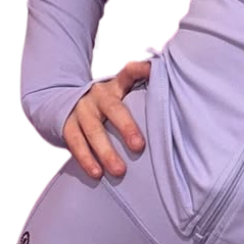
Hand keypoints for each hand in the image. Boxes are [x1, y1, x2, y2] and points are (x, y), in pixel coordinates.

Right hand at [62, 59, 150, 178]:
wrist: (68, 103)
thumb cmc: (108, 105)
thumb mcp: (123, 94)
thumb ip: (143, 94)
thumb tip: (176, 95)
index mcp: (115, 86)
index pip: (129, 74)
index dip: (140, 70)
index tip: (151, 70)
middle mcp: (98, 95)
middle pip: (113, 108)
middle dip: (126, 127)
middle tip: (139, 146)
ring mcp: (81, 110)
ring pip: (92, 130)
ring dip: (106, 151)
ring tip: (119, 170)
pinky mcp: (67, 125)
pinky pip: (76, 143)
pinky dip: (86, 159)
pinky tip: (97, 173)